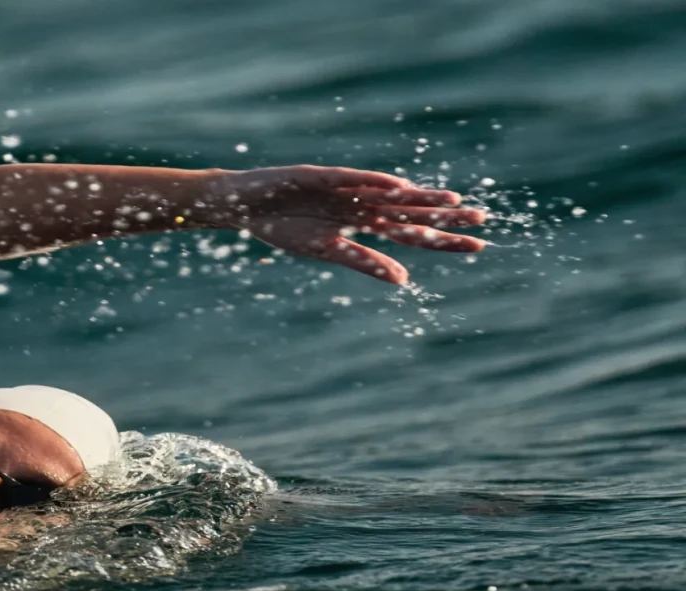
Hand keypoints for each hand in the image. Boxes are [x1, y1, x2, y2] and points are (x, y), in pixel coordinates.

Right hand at [208, 165, 488, 284]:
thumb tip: (405, 280)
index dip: (442, 238)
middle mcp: (361, 202)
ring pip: (388, 193)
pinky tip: (398, 187)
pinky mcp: (318, 176)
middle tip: (481, 219)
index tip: (477, 246)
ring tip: (451, 199)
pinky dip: (374, 182)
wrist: (242, 205)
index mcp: (362, 223)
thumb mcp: (326, 251)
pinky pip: (351, 180)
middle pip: (409, 211)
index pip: (411, 232)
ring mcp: (343, 188)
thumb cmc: (282, 227)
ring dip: (418, 197)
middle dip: (443, 215)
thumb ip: (365, 262)